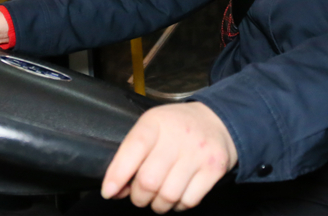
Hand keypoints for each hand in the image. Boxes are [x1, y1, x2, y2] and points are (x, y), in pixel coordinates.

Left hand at [101, 103, 237, 212]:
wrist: (218, 120)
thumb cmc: (177, 128)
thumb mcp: (152, 127)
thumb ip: (131, 154)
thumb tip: (114, 190)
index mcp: (156, 122)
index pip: (134, 148)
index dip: (118, 174)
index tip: (109, 191)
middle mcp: (179, 136)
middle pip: (149, 180)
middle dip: (139, 196)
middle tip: (141, 193)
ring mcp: (199, 153)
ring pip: (168, 196)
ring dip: (158, 204)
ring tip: (159, 195)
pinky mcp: (214, 169)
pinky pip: (188, 201)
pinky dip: (178, 205)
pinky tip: (178, 194)